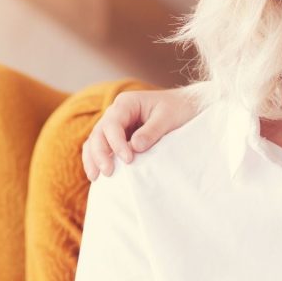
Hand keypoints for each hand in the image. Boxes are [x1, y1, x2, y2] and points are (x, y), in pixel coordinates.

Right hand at [82, 87, 199, 180]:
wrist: (187, 106)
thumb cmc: (179, 108)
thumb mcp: (168, 117)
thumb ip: (151, 131)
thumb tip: (134, 148)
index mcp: (127, 103)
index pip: (112, 124)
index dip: (116, 143)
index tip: (128, 159)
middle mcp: (116, 112)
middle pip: (98, 133)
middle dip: (100, 154)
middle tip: (108, 173)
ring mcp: (116, 124)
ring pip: (95, 141)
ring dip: (93, 159)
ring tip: (96, 177)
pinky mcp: (119, 136)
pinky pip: (103, 147)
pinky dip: (98, 159)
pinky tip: (99, 174)